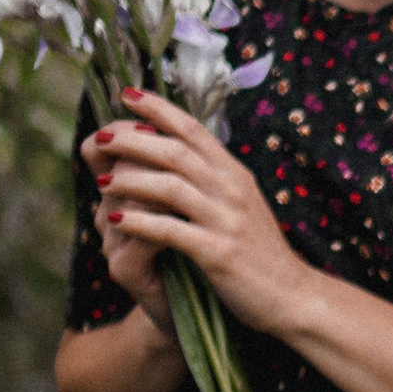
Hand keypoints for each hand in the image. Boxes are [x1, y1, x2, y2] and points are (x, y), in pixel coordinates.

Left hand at [85, 91, 309, 334]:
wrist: (292, 297)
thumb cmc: (259, 253)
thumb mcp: (241, 205)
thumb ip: (213, 179)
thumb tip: (179, 154)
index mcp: (234, 174)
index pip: (192, 129)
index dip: (158, 108)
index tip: (126, 94)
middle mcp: (232, 190)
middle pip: (174, 150)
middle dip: (132, 140)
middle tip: (100, 137)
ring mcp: (226, 220)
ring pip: (169, 186)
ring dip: (130, 180)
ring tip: (101, 181)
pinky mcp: (218, 253)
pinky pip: (170, 230)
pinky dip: (138, 222)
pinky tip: (113, 221)